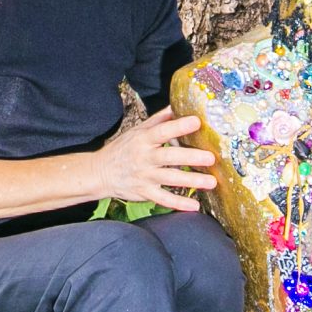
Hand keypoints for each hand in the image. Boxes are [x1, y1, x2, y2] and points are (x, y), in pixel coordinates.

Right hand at [88, 109, 217, 211]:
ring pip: (170, 179)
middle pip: (169, 157)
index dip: (178, 126)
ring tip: (211, 182)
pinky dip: (178, 204)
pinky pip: (163, 199)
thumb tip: (177, 105)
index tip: (196, 121)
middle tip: (210, 158)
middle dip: (190, 157)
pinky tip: (195, 206)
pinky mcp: (144, 193)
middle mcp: (144, 158)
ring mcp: (144, 177)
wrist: (100, 172)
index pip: (162, 131)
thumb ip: (158, 120)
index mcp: (143, 140)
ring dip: (191, 181)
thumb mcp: (137, 131)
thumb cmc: (123, 149)